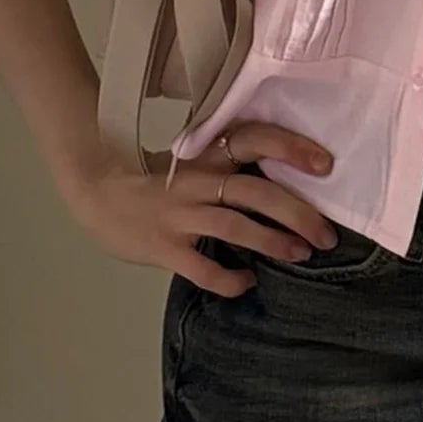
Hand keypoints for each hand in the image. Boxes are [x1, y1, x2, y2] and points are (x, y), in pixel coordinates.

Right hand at [61, 120, 341, 296]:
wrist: (96, 187)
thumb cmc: (154, 174)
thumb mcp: (193, 156)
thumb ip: (228, 162)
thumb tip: (283, 176)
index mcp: (207, 152)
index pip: (255, 139)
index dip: (292, 149)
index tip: (325, 165)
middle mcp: (198, 179)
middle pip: (257, 191)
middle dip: (297, 213)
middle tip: (327, 235)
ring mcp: (180, 213)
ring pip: (236, 226)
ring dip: (273, 242)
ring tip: (300, 255)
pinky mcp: (164, 246)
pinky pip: (202, 267)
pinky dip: (228, 278)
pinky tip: (247, 282)